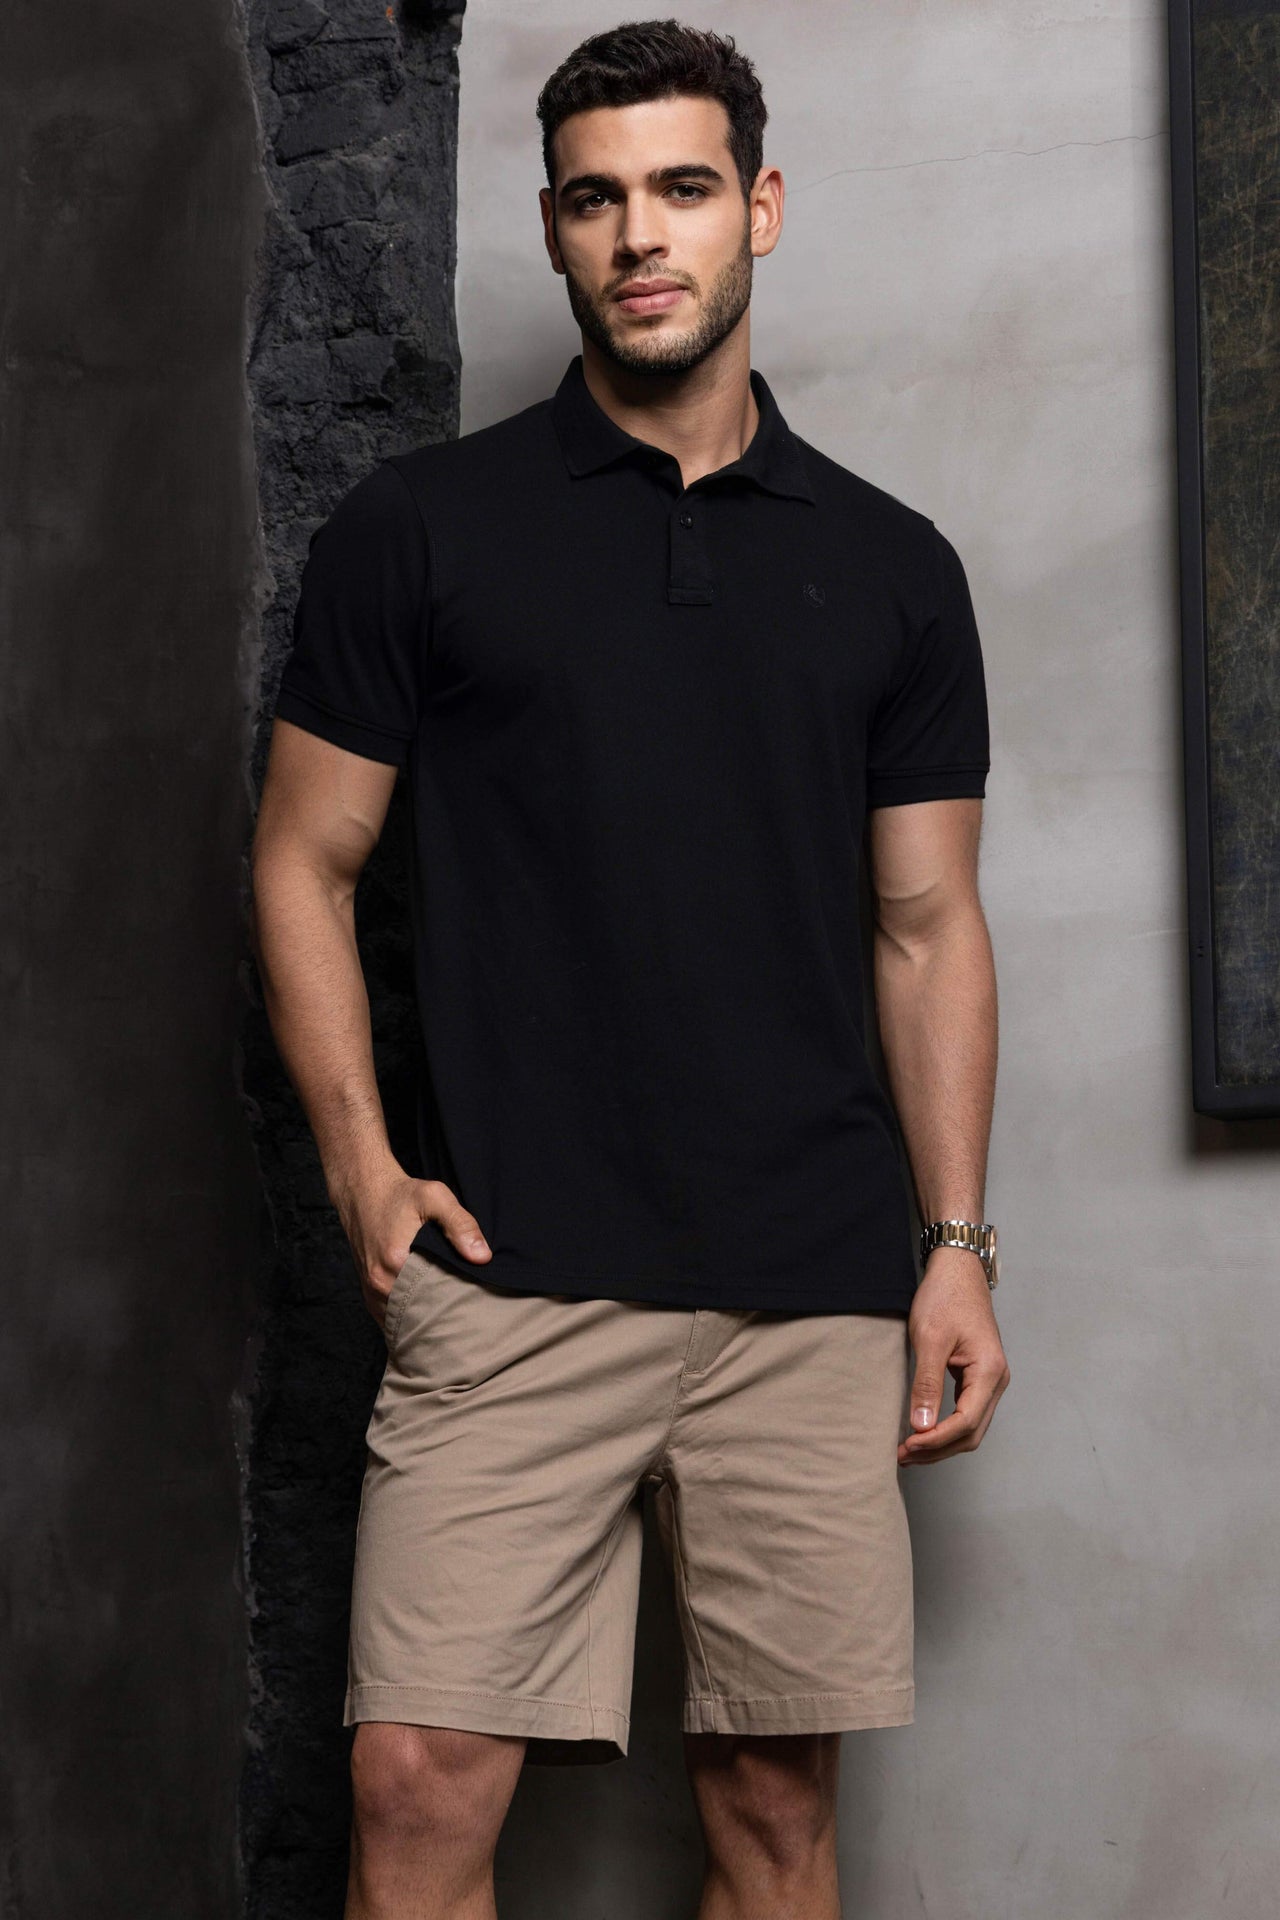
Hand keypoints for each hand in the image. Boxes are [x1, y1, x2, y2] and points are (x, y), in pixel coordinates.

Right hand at [332, 1167, 491, 1327]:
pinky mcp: (369, 1293)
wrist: (363, 1192)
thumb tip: (482, 1257)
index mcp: (396, 1262)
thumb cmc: (400, 1194)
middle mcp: (379, 1282)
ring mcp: (372, 1291)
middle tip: (468, 1307)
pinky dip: (410, 1316)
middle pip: (421, 1312)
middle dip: (444, 1312)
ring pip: (405, 1319)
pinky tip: (428, 1308)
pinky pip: (391, 1317)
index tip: (475, 1297)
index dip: (458, 1299)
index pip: (436, 1298)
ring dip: (426, 1316)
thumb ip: (460, 1224)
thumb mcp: (434, 1196)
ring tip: (450, 1309)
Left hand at [899, 1246, 1009, 1464]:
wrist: (957, 1271)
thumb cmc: (945, 1298)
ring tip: (909, 1450)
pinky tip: (923, 1431)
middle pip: (971, 1433)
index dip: (936, 1441)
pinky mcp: (980, 1377)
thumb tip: (921, 1426)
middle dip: (937, 1449)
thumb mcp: (930, 1339)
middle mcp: (997, 1381)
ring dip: (941, 1442)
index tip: (907, 1446)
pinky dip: (946, 1428)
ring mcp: (991, 1380)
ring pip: (971, 1428)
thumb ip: (926, 1384)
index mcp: (989, 1372)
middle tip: (903, 1455)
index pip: (965, 1423)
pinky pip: (967, 1413)